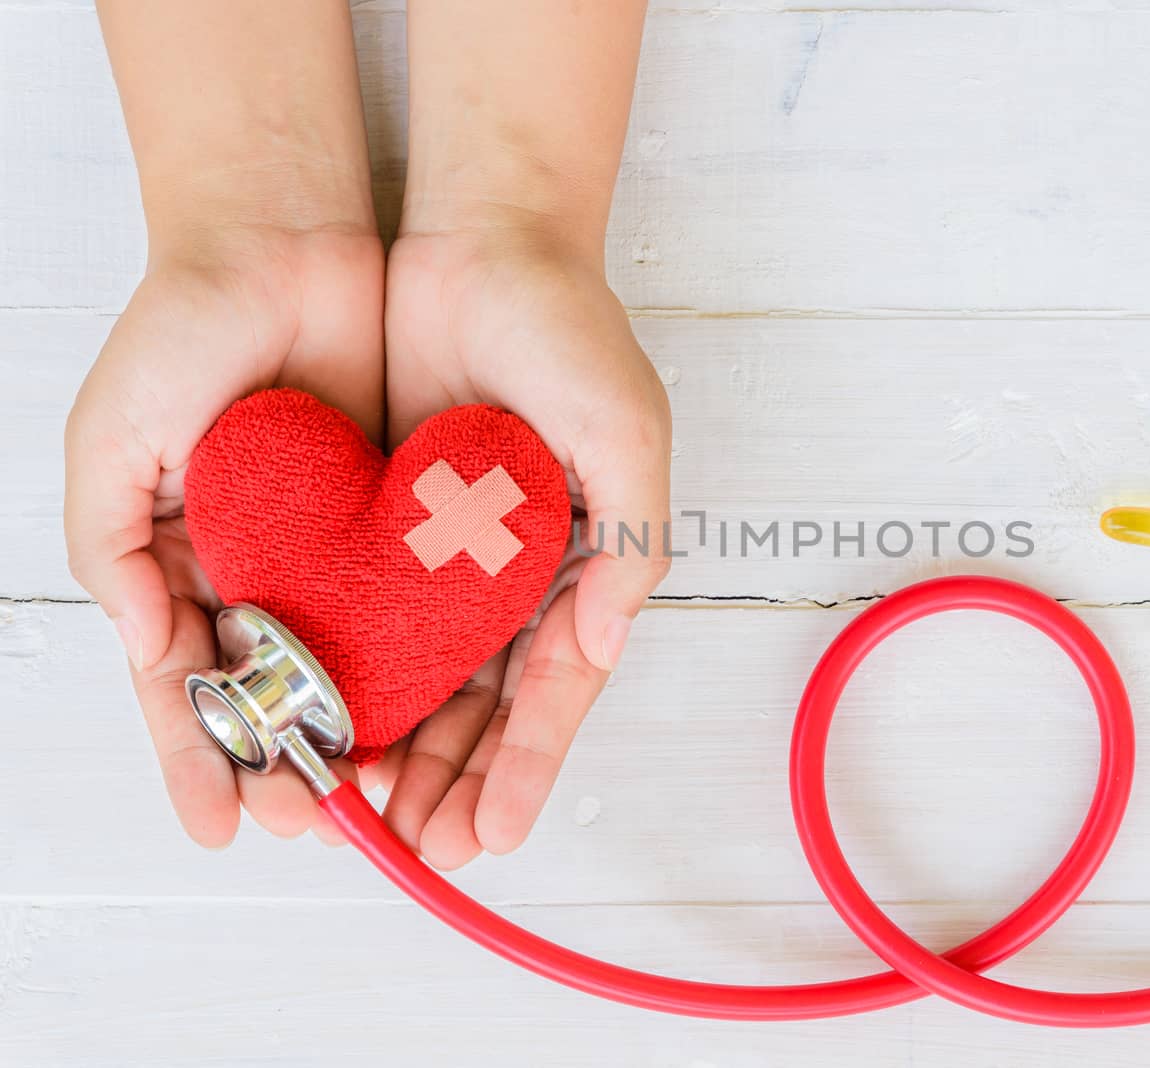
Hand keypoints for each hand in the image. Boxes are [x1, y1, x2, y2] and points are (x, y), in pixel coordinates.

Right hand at [64, 229, 385, 846]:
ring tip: (376, 797)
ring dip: (354, 736)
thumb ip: (111, 549)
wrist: (282, 244)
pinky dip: (413, 665)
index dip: (200, 760)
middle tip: (314, 822)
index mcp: (177, 563)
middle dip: (286, 766)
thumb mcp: (112, 438)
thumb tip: (149, 651)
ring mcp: (326, 551)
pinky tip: (429, 714)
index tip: (222, 826)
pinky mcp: (392, 521)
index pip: (187, 688)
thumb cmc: (179, 332)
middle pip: (271, 696)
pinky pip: (406, 606)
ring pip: (343, 668)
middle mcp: (254, 570)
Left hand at [378, 230, 670, 868]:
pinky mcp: (387, 530)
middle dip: (460, 782)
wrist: (482, 242)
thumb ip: (628, 539)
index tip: (491, 834)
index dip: (528, 764)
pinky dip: (356, 680)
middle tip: (422, 851)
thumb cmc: (569, 331)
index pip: (558, 686)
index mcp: (584, 564)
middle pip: (490, 704)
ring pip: (428, 680)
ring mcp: (451, 560)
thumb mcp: (625, 430)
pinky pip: (370, 620)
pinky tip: (330, 728)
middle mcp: (519, 576)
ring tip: (370, 821)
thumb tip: (603, 646)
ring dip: (406, 752)